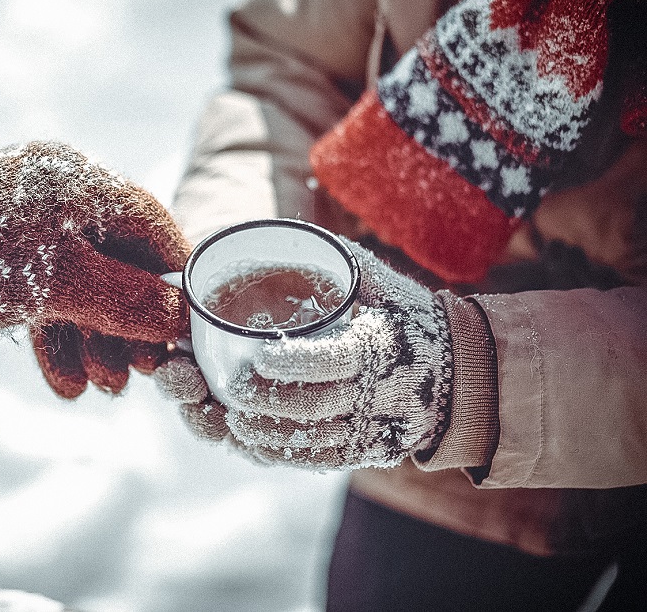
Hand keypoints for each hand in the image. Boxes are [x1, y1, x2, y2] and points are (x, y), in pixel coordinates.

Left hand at [0, 141, 190, 397]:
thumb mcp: (54, 288)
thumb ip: (123, 301)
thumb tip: (180, 317)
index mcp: (78, 182)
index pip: (150, 225)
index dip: (170, 279)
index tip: (183, 328)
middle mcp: (56, 197)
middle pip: (115, 262)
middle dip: (127, 324)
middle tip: (138, 374)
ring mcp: (24, 227)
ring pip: (78, 285)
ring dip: (93, 340)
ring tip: (103, 389)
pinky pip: (41, 294)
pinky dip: (54, 336)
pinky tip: (64, 384)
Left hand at [156, 239, 453, 469]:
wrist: (462, 372)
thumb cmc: (408, 316)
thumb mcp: (384, 283)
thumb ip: (339, 262)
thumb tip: (281, 232)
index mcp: (383, 346)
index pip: (339, 358)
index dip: (298, 361)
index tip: (261, 355)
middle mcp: (383, 391)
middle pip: (319, 405)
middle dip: (269, 401)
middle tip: (232, 390)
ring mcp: (378, 426)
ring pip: (317, 439)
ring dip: (269, 434)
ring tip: (232, 420)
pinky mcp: (372, 450)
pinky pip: (325, 461)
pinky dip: (287, 456)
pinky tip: (254, 444)